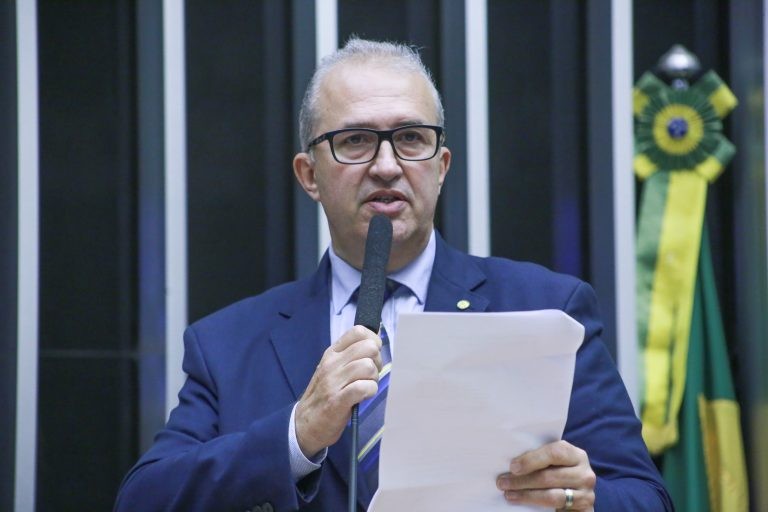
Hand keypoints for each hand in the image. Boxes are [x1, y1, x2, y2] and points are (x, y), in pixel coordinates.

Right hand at [295, 325, 381, 457]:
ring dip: (373, 378)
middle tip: (370, 374)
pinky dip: (370, 391)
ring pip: (368, 366)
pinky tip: (364, 396)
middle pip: (368, 347)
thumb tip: (376, 343)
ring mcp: (333, 381)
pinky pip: (364, 387)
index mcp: (332, 353)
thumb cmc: (324, 395)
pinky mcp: (338, 400)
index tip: (371, 355)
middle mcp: (332, 363)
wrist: (304, 423)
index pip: (358, 331)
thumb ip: (351, 355)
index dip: (373, 340)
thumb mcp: (333, 369)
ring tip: (365, 386)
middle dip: (377, 361)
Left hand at [496, 440, 595, 510]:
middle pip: (549, 476)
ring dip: (526, 495)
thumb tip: (512, 463)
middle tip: (502, 482)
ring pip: (551, 495)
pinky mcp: (584, 508)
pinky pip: (556, 506)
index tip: (513, 466)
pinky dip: (535, 504)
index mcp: (575, 455)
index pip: (554, 452)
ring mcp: (586, 492)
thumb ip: (540, 459)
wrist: (576, 496)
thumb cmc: (559, 474)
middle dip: (522, 480)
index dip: (532, 459)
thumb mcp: (554, 464)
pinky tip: (522, 502)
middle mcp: (584, 473)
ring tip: (508, 494)